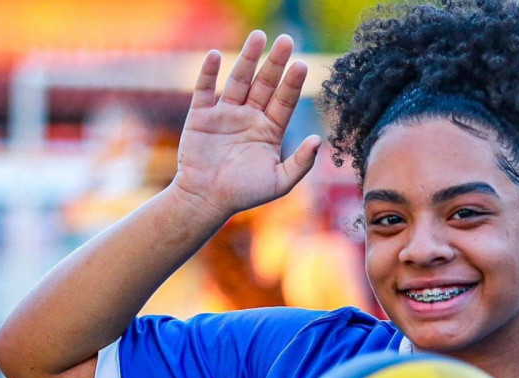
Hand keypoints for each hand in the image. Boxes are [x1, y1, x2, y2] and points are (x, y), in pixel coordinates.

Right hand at [171, 31, 320, 220]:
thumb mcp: (280, 182)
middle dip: (275, 63)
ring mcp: (225, 114)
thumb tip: (318, 140)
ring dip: (248, 58)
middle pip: (264, 84)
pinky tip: (216, 56)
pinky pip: (204, 89)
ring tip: (258, 37)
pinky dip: (208, 73)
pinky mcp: (201, 116)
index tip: (302, 65)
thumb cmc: (244, 194)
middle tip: (286, 40)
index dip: (293, 83)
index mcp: (269, 130)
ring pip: (238, 80)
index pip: (284, 101)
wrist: (206, 200)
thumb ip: (301, 163)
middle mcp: (249, 117)